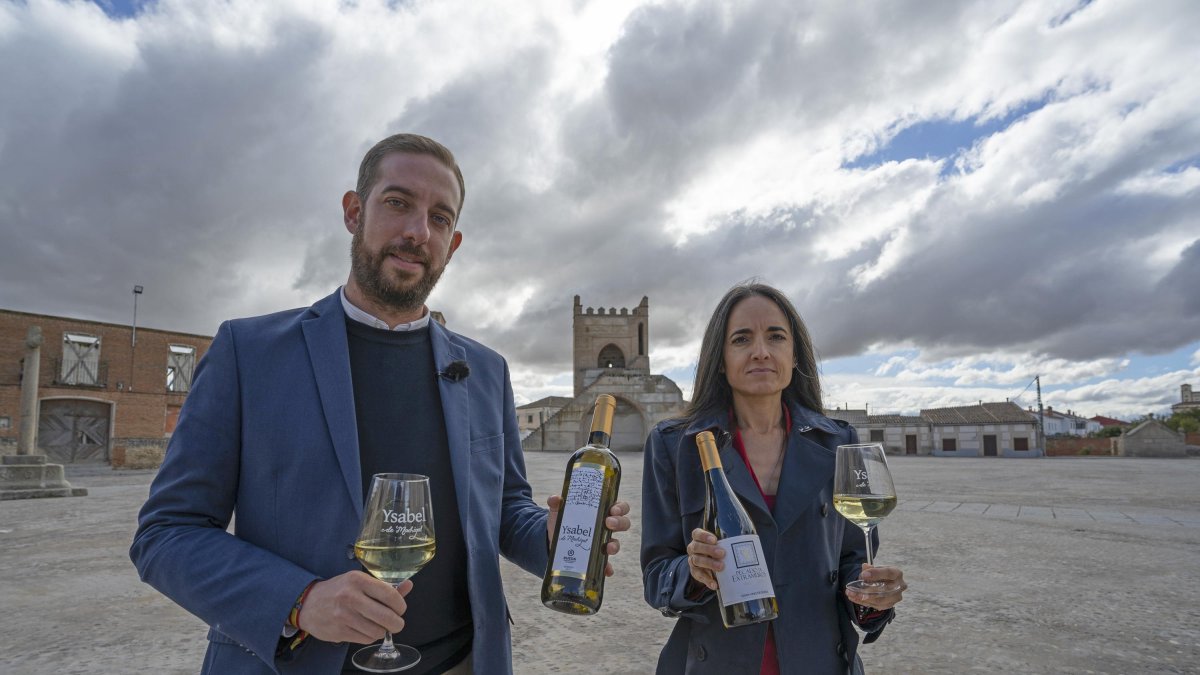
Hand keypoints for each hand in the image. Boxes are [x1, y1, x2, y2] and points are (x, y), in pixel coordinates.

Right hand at [296, 572, 412, 643]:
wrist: (308, 603)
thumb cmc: (338, 590)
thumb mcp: (359, 582)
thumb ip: (384, 586)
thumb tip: (409, 585)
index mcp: (358, 580)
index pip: (390, 595)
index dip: (401, 605)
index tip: (400, 609)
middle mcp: (351, 597)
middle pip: (387, 617)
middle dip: (397, 623)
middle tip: (396, 622)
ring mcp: (344, 616)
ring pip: (377, 631)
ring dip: (382, 630)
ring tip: (378, 625)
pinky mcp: (339, 631)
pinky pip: (366, 639)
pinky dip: (370, 636)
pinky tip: (365, 629)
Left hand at [546, 497, 631, 576]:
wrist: (551, 539)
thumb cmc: (562, 521)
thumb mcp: (559, 510)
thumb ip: (556, 503)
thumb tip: (554, 499)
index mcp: (601, 512)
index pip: (619, 507)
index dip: (620, 508)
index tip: (612, 510)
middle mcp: (605, 528)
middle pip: (623, 524)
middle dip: (619, 523)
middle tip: (609, 523)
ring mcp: (601, 544)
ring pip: (616, 544)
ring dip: (615, 545)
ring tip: (608, 547)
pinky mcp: (595, 559)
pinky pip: (606, 565)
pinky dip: (607, 568)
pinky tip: (606, 570)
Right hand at [685, 528, 723, 590]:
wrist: (709, 566)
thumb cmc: (717, 550)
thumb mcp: (720, 544)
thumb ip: (727, 542)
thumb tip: (747, 542)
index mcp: (698, 538)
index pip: (697, 534)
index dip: (704, 536)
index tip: (715, 540)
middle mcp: (693, 548)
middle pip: (696, 547)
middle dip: (709, 550)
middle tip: (722, 553)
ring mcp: (693, 560)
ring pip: (697, 560)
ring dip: (709, 564)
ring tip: (721, 567)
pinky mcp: (695, 572)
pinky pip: (699, 576)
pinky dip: (707, 580)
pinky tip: (715, 584)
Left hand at [845, 564, 906, 609]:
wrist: (885, 583)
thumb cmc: (880, 574)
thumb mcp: (875, 569)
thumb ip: (870, 568)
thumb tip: (865, 567)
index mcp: (897, 573)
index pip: (888, 573)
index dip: (876, 574)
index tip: (863, 575)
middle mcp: (900, 586)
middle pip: (884, 589)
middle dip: (867, 590)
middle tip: (854, 589)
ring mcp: (896, 597)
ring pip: (879, 600)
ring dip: (863, 598)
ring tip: (851, 594)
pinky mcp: (890, 605)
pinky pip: (876, 605)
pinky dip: (863, 602)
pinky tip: (854, 598)